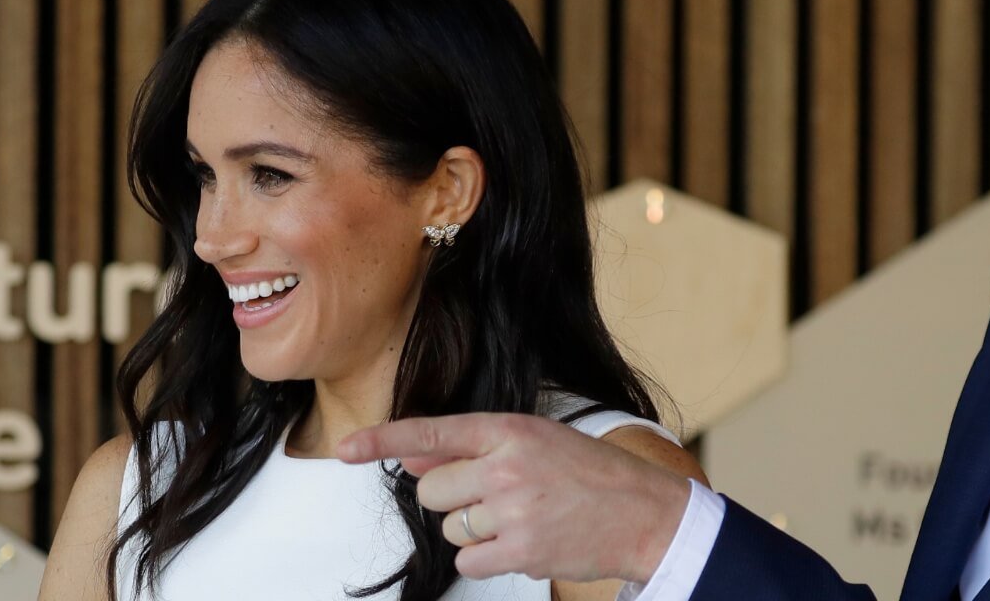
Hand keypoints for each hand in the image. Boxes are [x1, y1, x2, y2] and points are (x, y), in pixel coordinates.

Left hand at [337, 413, 690, 582]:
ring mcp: (512, 509)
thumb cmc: (591, 475)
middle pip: (432, 490)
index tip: (345, 448)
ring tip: (523, 519)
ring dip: (476, 530)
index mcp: (511, 429)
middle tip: (498, 497)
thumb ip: (471, 449)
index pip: (433, 432)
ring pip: (451, 528)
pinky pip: (469, 560)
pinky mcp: (520, 549)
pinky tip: (525, 541)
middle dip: (454, 499)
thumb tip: (412, 457)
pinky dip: (489, 557)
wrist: (644, 513)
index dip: (383, 441)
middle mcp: (507, 465)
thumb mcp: (536, 443)